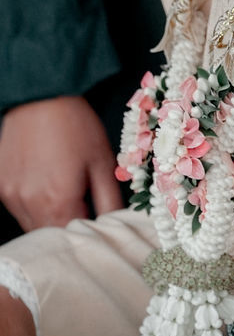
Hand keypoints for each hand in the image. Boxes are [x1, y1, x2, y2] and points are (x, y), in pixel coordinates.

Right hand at [0, 96, 122, 229]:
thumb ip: (110, 201)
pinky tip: (44, 181)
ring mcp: (10, 197)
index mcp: (58, 201)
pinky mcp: (0, 186)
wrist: (43, 96)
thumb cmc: (77, 125)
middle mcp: (29, 204)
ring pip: (32, 226)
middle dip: (69, 229)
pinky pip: (18, 208)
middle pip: (51, 237)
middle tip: (84, 205)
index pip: (75, 239)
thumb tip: (119, 226)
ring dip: (49, 219)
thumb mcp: (103, 161)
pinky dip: (32, 204)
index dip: (90, 232)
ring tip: (63, 190)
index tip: (99, 220)